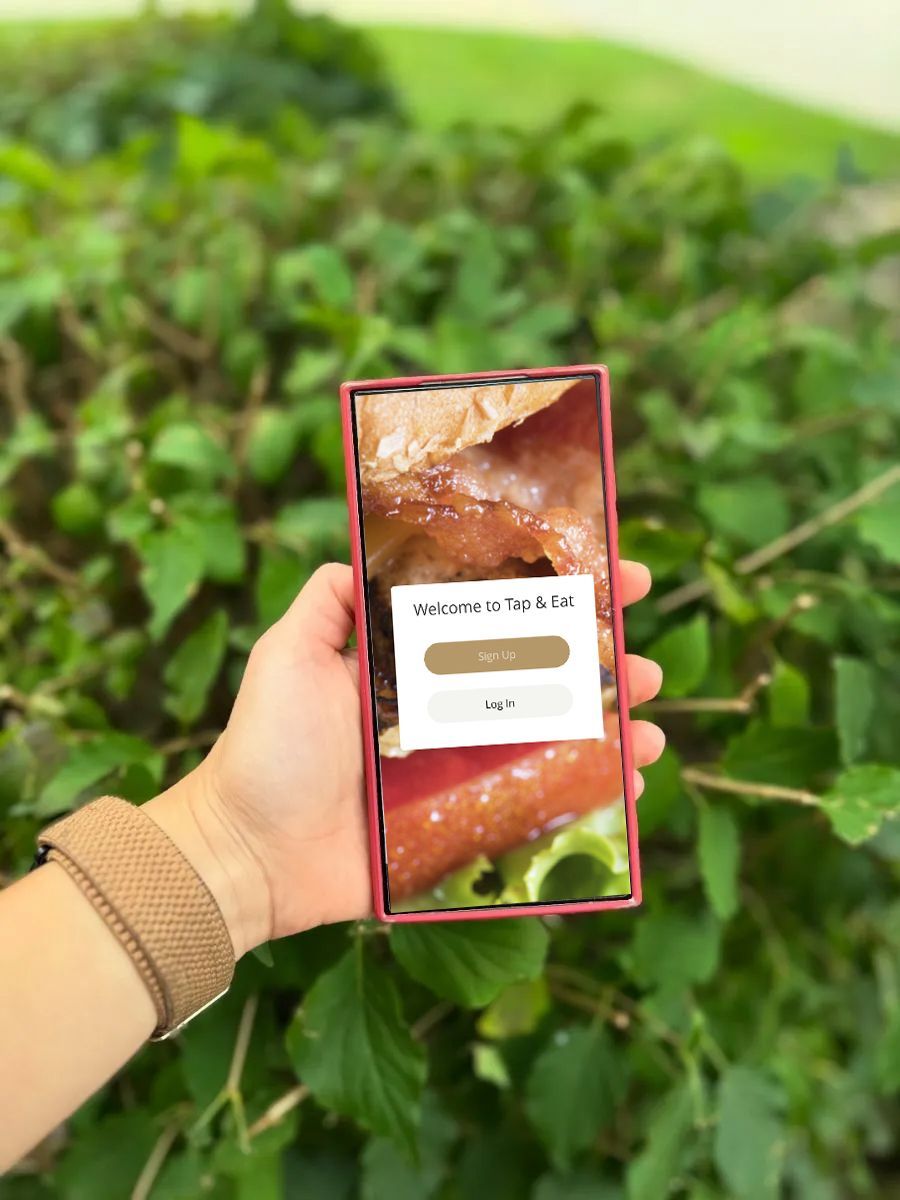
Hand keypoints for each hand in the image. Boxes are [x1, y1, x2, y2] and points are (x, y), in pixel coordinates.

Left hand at [147, 562, 664, 955]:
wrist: (247, 851)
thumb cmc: (267, 749)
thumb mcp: (290, 652)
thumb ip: (330, 598)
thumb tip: (366, 543)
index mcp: (417, 666)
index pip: (500, 619)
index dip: (557, 596)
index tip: (614, 575)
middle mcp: (448, 712)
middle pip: (541, 680)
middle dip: (601, 666)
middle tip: (644, 662)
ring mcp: (462, 772)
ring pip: (553, 743)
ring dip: (611, 730)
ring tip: (651, 725)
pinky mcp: (465, 827)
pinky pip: (540, 810)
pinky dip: (589, 799)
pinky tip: (628, 786)